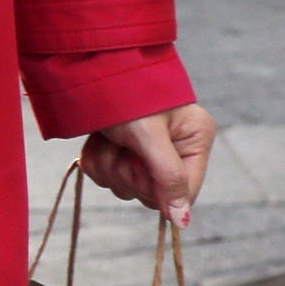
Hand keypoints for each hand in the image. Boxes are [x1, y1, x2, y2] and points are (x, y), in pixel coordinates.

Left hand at [81, 103, 217, 224]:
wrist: (89, 65)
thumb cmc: (126, 92)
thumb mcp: (150, 135)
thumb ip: (168, 178)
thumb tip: (183, 220)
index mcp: (195, 140)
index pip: (185, 191)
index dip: (159, 188)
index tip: (142, 166)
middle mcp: (176, 148)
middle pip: (152, 193)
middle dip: (129, 171)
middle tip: (122, 143)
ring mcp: (147, 152)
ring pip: (126, 186)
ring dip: (110, 163)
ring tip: (108, 135)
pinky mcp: (121, 151)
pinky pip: (107, 177)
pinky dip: (97, 160)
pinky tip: (99, 138)